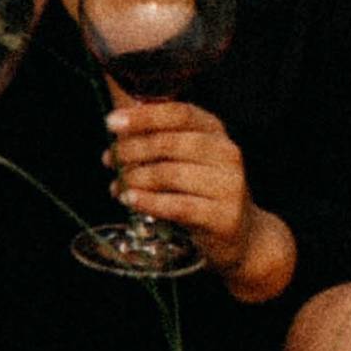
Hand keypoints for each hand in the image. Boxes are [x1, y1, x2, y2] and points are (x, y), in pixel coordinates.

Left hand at [105, 100, 296, 301]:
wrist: (241, 237)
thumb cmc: (203, 192)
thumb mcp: (186, 159)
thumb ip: (157, 137)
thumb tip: (117, 116)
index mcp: (215, 131)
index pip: (179, 113)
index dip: (143, 116)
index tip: (111, 123)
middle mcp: (226, 153)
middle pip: (170, 143)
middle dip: (132, 150)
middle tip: (109, 159)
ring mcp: (228, 185)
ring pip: (170, 174)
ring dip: (135, 179)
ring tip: (116, 186)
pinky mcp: (224, 216)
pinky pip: (178, 206)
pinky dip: (149, 202)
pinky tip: (130, 200)